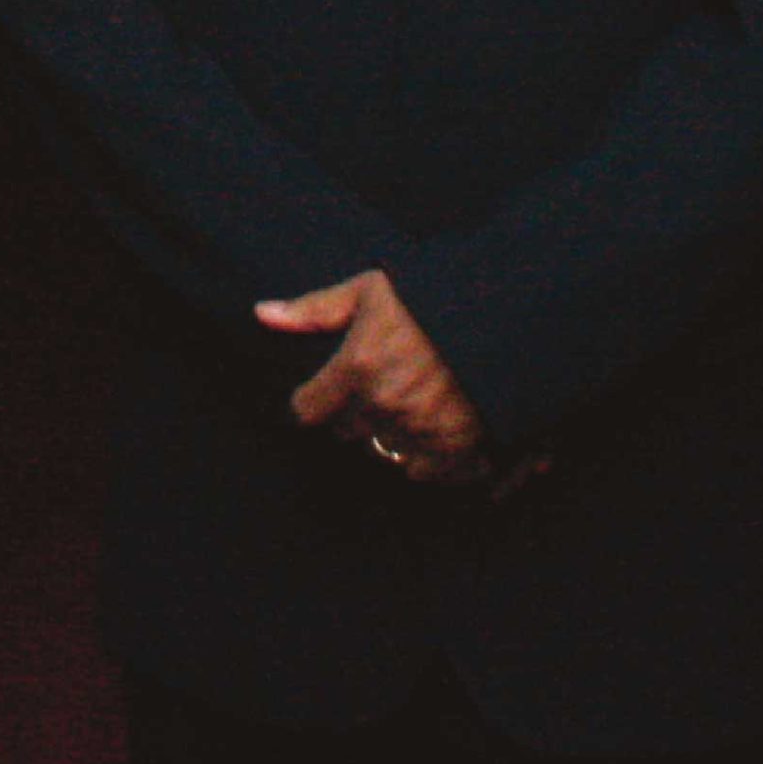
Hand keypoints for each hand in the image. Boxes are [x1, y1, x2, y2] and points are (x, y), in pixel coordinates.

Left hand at [256, 269, 485, 483]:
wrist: (501, 311)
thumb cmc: (428, 295)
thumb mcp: (365, 291)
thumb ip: (312, 310)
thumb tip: (260, 313)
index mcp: (356, 367)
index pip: (308, 410)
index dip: (312, 402)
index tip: (321, 395)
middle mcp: (384, 404)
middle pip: (347, 432)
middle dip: (353, 414)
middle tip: (375, 388)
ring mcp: (421, 429)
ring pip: (385, 452)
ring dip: (390, 435)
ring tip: (408, 405)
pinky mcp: (459, 447)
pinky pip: (427, 472)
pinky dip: (427, 458)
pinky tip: (433, 428)